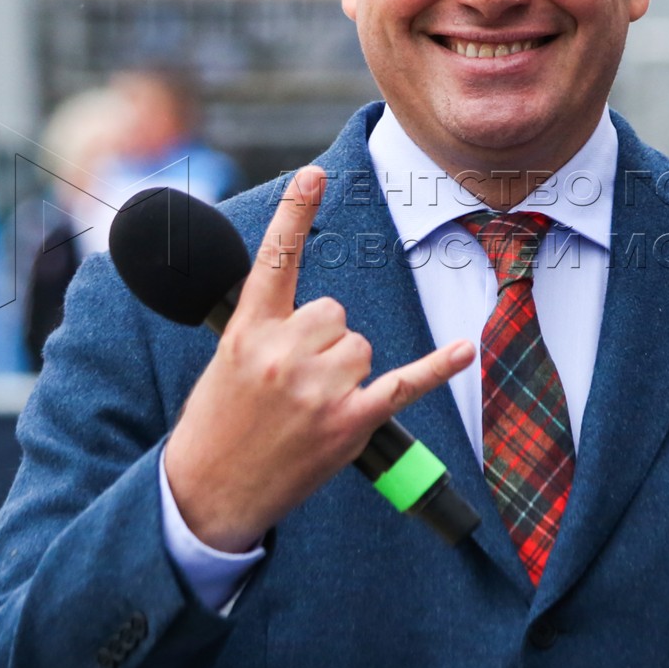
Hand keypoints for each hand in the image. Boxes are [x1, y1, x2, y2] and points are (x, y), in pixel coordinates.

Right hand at [161, 166, 474, 552]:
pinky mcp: (347, 422)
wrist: (205, 492)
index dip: (295, 214)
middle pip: (335, 312)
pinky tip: (462, 351)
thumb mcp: (226, 362)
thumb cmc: (217, 424)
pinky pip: (402, 384)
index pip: (274, 260)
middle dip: (323, 341)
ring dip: (346, 372)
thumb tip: (319, 316)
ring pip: (360, 346)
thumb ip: (266, 328)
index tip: (314, 175)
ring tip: (308, 408)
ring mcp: (317, 388)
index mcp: (247, 331)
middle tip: (292, 383)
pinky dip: (435, 368)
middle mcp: (282, 353)